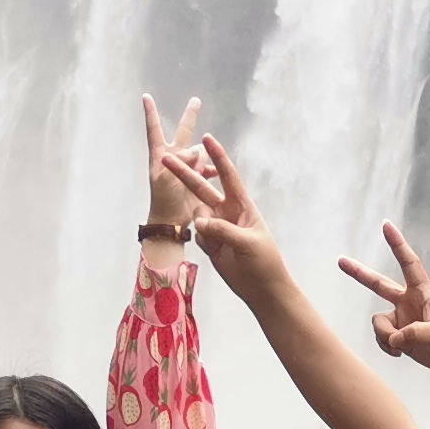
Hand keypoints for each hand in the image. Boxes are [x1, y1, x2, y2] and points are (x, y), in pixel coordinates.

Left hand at [142, 93, 209, 235]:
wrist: (171, 221)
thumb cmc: (163, 200)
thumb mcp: (168, 178)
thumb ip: (183, 160)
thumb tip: (198, 149)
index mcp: (161, 156)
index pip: (155, 129)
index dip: (151, 113)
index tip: (146, 96)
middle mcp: (173, 158)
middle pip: (184, 133)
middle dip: (191, 117)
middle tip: (196, 100)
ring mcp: (185, 168)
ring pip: (199, 153)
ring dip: (203, 159)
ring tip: (200, 173)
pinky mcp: (196, 179)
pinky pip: (207, 168)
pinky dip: (211, 169)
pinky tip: (214, 173)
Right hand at [161, 126, 279, 297]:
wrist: (262, 289)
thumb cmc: (264, 262)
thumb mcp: (247, 243)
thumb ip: (223, 230)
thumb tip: (198, 222)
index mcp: (242, 206)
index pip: (228, 176)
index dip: (218, 157)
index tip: (207, 139)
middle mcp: (228, 212)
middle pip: (202, 188)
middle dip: (185, 174)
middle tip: (165, 159)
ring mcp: (217, 227)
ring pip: (197, 215)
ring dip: (201, 225)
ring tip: (218, 243)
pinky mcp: (210, 243)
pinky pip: (197, 235)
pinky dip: (202, 241)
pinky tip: (216, 252)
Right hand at [336, 224, 429, 378]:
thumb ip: (413, 335)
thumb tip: (393, 340)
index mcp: (424, 294)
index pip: (409, 264)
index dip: (397, 244)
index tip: (386, 225)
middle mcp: (410, 304)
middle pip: (379, 285)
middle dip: (359, 273)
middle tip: (340, 260)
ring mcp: (405, 321)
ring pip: (378, 323)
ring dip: (384, 337)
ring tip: (401, 347)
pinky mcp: (402, 338)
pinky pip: (383, 340)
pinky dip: (387, 347)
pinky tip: (400, 354)